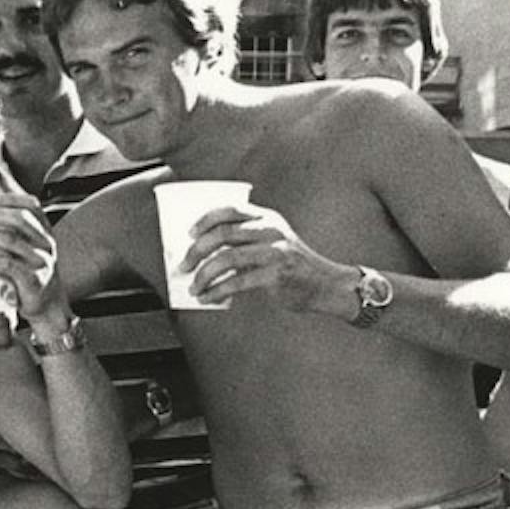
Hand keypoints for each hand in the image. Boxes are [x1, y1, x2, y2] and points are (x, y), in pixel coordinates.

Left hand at [0, 194, 61, 321]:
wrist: (48, 307)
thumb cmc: (28, 277)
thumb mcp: (24, 253)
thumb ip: (9, 235)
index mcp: (45, 232)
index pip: (32, 206)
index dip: (9, 200)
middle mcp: (46, 244)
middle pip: (18, 220)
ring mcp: (42, 261)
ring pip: (10, 240)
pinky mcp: (34, 280)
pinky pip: (7, 264)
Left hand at [182, 201, 350, 315]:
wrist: (326, 286)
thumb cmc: (291, 268)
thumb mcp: (272, 245)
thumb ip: (245, 243)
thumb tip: (203, 255)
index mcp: (268, 218)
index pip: (230, 210)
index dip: (205, 220)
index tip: (189, 234)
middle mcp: (271, 230)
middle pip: (223, 234)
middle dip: (196, 251)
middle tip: (183, 266)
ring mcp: (275, 251)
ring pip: (227, 258)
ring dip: (204, 275)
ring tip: (193, 288)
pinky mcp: (276, 275)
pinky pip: (237, 282)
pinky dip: (217, 291)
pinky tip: (208, 298)